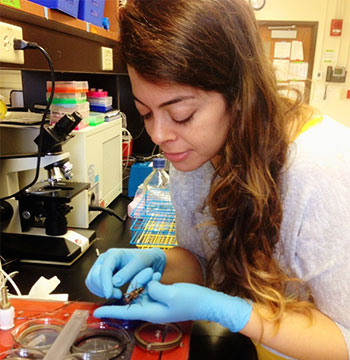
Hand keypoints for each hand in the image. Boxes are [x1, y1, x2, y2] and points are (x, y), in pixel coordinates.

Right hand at [85, 248, 165, 298]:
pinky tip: (111, 292)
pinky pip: (92, 284)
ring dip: (101, 291)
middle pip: (94, 276)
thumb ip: (127, 273)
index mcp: (113, 254)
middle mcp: (103, 259)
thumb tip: (114, 283)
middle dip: (104, 288)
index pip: (104, 269)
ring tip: (117, 293)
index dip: (105, 283)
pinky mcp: (99, 274)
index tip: (109, 295)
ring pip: (91, 281)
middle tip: (119, 294)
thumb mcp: (139, 264)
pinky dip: (99, 291)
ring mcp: (100, 266)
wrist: (144, 260)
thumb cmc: (142, 260)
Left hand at [94, 269, 251, 332]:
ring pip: (141, 291)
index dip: (110, 311)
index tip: (96, 311)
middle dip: (135, 284)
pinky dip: (150, 281)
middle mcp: (151, 309)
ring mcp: (157, 303)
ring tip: (154, 273)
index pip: (126, 312)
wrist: (205, 301)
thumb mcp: (171, 293)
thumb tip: (147, 285)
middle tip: (149, 274)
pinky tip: (156, 275)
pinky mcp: (162, 297)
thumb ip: (154, 289)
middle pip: (133, 297)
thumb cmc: (190, 300)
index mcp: (151, 312)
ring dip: (144, 281)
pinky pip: (149, 288)